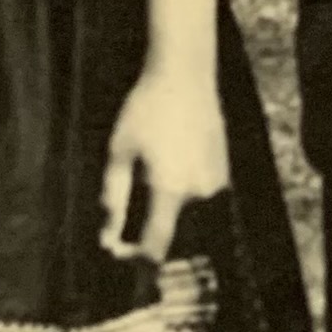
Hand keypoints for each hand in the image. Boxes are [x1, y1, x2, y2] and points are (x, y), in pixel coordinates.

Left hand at [99, 66, 227, 264]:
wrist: (185, 75)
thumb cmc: (146, 110)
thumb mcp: (119, 152)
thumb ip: (114, 197)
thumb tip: (108, 234)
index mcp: (170, 189)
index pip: (156, 245)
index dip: (135, 256)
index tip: (118, 250)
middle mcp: (198, 191)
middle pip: (168, 223)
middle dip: (146, 218)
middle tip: (130, 186)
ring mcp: (215, 181)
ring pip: (183, 207)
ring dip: (165, 200)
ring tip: (153, 159)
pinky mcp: (224, 170)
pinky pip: (197, 191)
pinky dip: (181, 185)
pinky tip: (170, 155)